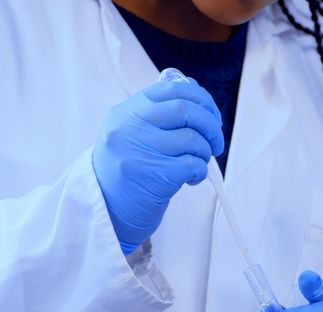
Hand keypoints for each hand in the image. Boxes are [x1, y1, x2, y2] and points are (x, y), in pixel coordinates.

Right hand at [92, 79, 224, 254]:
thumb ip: (157, 114)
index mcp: (125, 112)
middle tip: (215, 140)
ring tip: (198, 161)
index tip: (210, 113)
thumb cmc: (125, 171)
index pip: (171, 89)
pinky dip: (201, 170)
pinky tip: (193, 177)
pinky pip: (193, 164)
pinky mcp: (155, 177)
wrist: (107, 211)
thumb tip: (197, 97)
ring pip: (192, 138)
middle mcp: (129, 128)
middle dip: (210, 124)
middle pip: (186, 110)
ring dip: (205, 151)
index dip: (200, 98)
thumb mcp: (128, 134)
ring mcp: (140, 152)